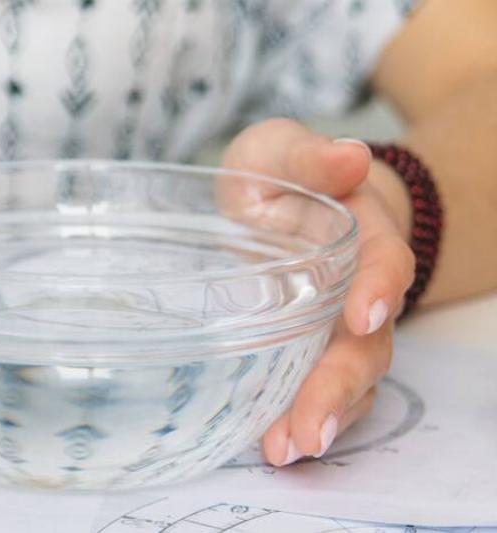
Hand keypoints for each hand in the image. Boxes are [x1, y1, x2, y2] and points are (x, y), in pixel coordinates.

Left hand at [222, 119, 414, 465]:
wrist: (276, 206)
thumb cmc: (279, 179)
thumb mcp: (280, 154)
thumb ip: (310, 158)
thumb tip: (350, 156)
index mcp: (360, 237)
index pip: (383, 264)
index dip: (377, 288)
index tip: (361, 315)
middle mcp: (358, 293)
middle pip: (367, 345)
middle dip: (341, 386)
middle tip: (311, 429)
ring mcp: (335, 330)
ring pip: (348, 380)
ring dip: (323, 417)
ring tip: (286, 450)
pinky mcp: (309, 353)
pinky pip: (317, 392)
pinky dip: (299, 418)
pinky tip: (271, 444)